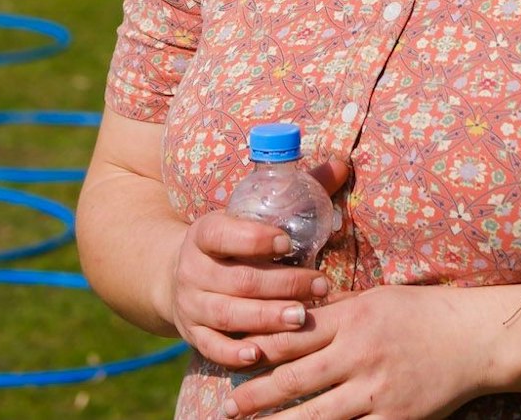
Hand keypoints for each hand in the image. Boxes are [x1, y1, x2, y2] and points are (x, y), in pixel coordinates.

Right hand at [165, 157, 350, 369]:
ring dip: (266, 318)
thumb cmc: (232, 241)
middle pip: (237, 280)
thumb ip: (294, 191)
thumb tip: (341, 165)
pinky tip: (259, 354)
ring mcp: (191, 304)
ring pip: (228, 315)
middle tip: (320, 285)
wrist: (180, 276)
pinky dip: (233, 353)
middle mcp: (193, 269)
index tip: (287, 241)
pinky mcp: (194, 334)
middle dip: (281, 285)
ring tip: (302, 317)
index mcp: (205, 233)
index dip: (253, 238)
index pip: (222, 233)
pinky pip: (212, 348)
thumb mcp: (250, 214)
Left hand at [229, 283, 520, 418]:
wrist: (476, 338)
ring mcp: (378, 390)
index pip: (294, 336)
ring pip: (317, 415)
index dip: (260, 349)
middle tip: (228, 405)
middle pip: (296, 379)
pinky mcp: (396, 419)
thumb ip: (337, 310)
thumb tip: (295, 311)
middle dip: (257, 394)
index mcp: (354, 319)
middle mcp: (361, 354)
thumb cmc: (425, 313)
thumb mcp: (378, 298)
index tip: (235, 356)